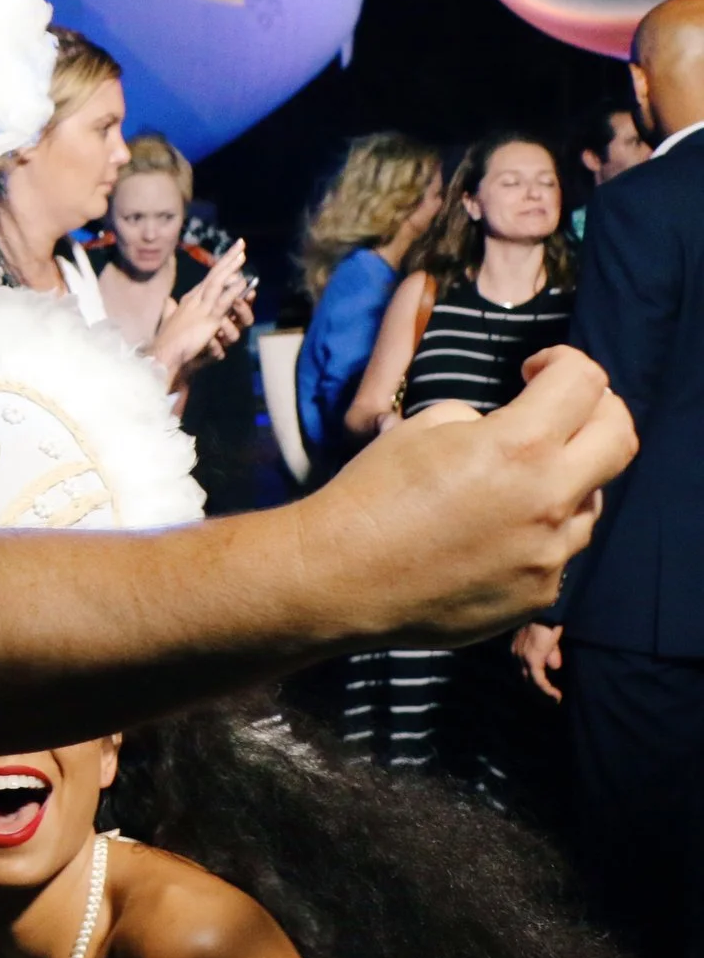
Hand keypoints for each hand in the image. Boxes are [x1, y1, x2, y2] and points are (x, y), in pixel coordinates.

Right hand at [151, 240, 251, 385]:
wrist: (163, 354)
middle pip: (214, 274)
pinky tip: (241, 282)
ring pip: (218, 283)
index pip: (209, 277)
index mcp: (190, 299)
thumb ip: (170, 309)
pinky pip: (222, 302)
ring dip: (230, 268)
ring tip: (242, 256)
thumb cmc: (167, 341)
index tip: (233, 252)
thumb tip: (168, 301)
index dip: (222, 264)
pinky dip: (232, 291)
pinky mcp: (207, 319)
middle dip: (228, 258)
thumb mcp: (170, 321)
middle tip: (241, 244)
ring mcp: (201, 308)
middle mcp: (195, 299)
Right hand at [311, 348, 631, 647]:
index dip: (563, 362)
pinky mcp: (537, 596)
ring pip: (589, 502)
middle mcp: (549, 502)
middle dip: (599, 411)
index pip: (584, 382)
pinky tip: (484, 539)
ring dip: (563, 482)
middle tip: (562, 412)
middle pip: (620, 438)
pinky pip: (556, 552)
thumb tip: (509, 433)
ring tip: (507, 489)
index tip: (534, 371)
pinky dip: (533, 535)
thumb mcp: (422, 429)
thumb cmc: (369, 495)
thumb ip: (483, 423)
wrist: (336, 579)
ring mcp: (549, 556)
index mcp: (519, 448)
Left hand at [514, 622, 564, 701]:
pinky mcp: (532, 659)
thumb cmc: (550, 622)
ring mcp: (522, 657)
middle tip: (551, 700)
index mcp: (517, 649)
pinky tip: (555, 696)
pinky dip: (547, 690)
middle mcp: (516, 654)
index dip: (533, 683)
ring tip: (555, 700)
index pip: (522, 671)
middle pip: (523, 679)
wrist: (549, 612)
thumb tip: (554, 667)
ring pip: (530, 682)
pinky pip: (538, 680)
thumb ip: (551, 653)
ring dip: (543, 694)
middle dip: (537, 692)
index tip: (545, 692)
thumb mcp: (550, 640)